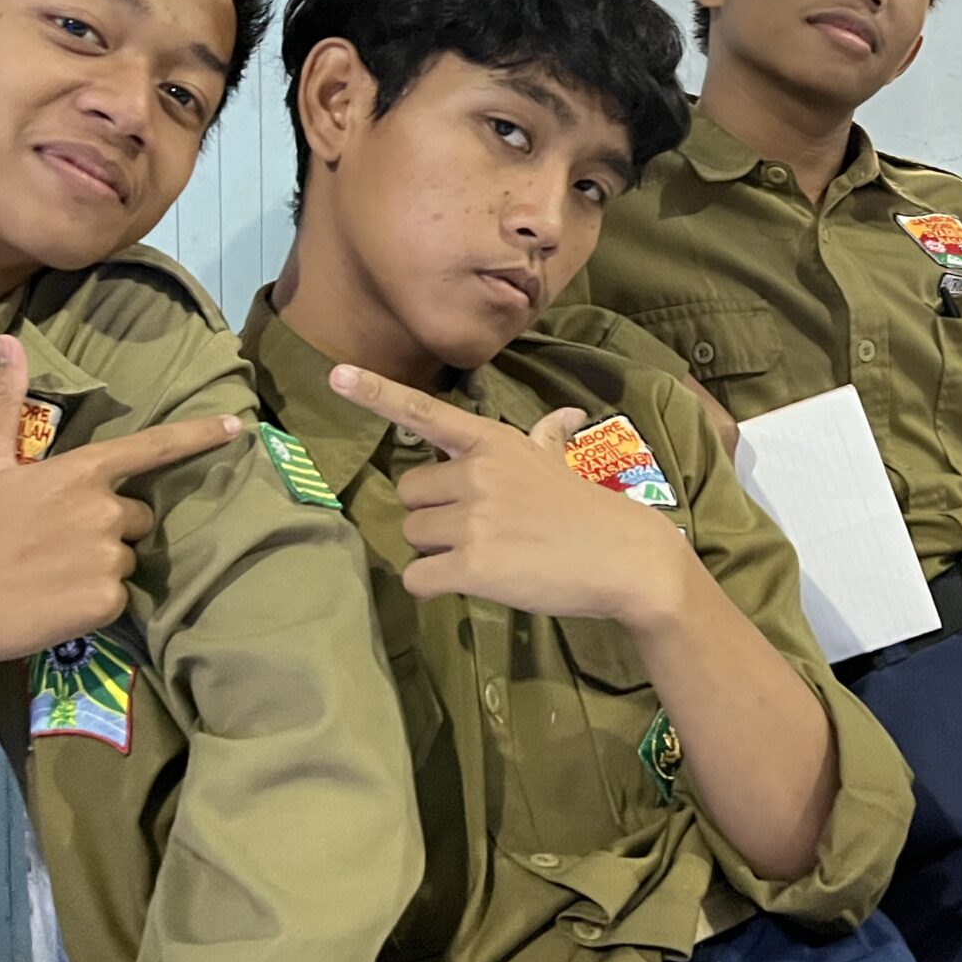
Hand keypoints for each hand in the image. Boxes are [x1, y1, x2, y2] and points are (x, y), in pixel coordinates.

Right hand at [0, 336, 242, 659]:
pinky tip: (54, 600)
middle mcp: (105, 511)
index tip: (237, 427)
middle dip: (109, 526)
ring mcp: (109, 558)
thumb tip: (10, 341)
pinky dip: (93, 601)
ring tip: (48, 572)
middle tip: (55, 540)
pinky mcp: (106, 603)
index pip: (152, 448)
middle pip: (137, 515)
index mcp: (82, 472)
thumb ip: (7, 401)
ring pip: (126, 557)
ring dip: (99, 564)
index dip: (198, 435)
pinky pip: (118, 597)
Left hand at [329, 363, 692, 625]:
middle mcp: (476, 473)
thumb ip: (546, 438)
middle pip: (409, 495)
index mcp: (492, 441)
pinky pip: (418, 577)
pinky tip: (468, 583)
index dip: (376, 394)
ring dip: (436, 552)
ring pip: (413, 536)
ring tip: (484, 556)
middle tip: (476, 530)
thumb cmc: (590, 510)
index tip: (336, 375)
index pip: (424, 413)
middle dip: (432, 515)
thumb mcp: (561, 463)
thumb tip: (564, 415)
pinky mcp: (473, 564)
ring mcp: (473, 518)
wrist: (625, 557)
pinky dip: (433, 586)